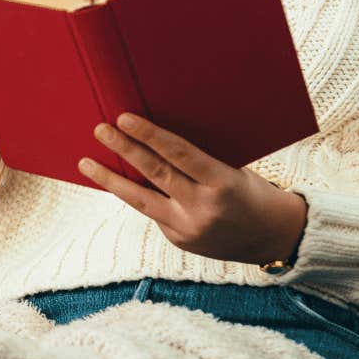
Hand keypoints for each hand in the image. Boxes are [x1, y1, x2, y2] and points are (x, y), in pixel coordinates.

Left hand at [76, 112, 307, 265]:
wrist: (272, 237)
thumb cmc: (251, 192)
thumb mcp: (233, 170)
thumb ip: (199, 160)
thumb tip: (155, 139)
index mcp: (222, 183)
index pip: (179, 154)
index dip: (149, 136)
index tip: (124, 118)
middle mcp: (203, 208)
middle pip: (155, 174)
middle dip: (124, 150)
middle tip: (100, 129)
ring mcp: (188, 228)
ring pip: (141, 200)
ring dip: (110, 180)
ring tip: (86, 162)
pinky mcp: (178, 240)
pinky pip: (152, 211)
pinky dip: (135, 194)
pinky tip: (116, 180)